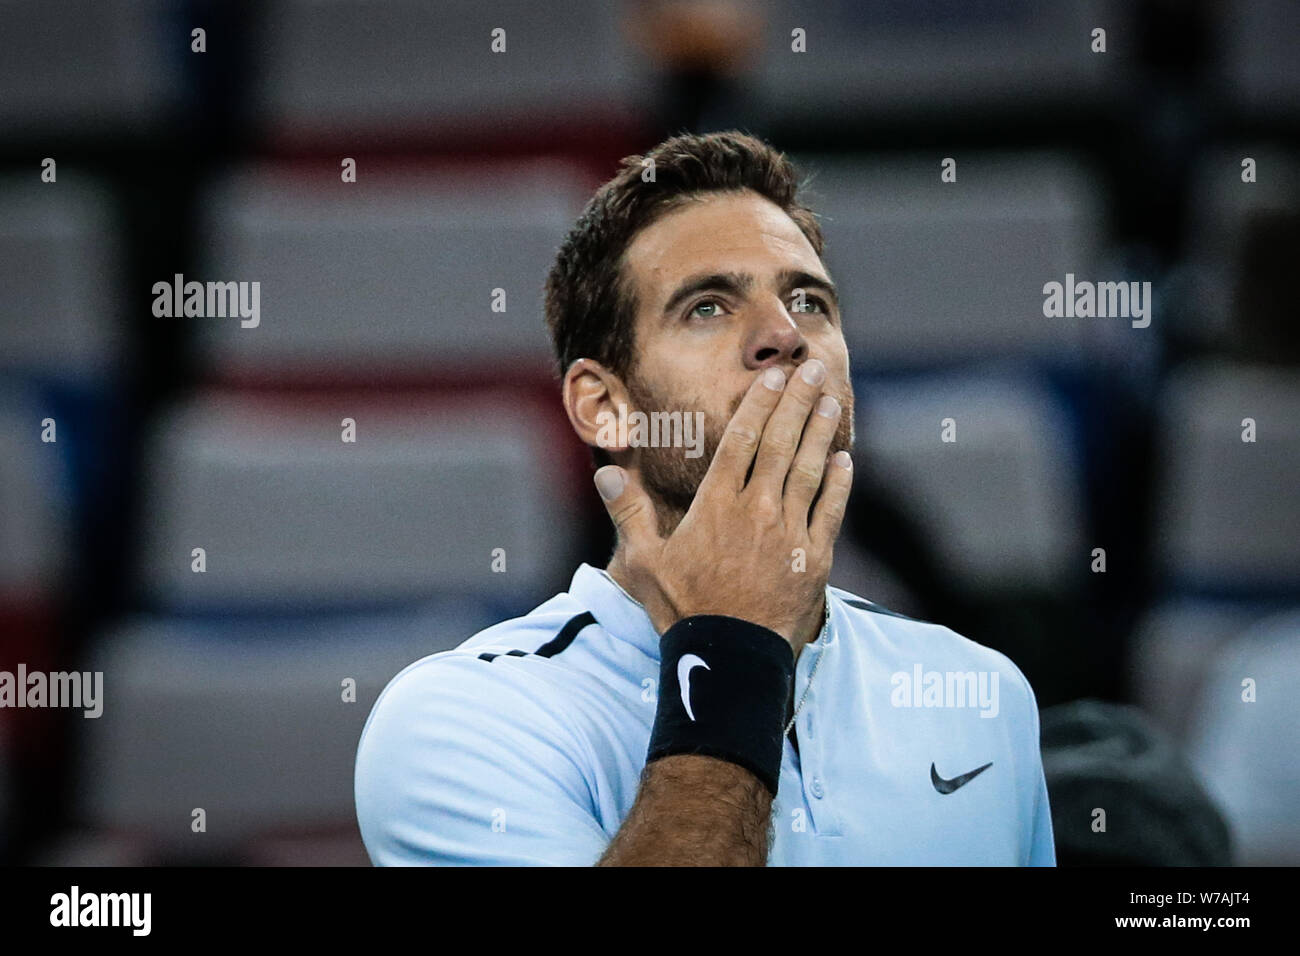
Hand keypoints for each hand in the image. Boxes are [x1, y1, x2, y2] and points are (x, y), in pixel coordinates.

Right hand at [595, 359, 852, 649]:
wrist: (729, 659)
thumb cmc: (683, 611)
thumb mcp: (644, 563)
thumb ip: (628, 513)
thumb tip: (604, 472)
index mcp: (715, 505)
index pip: (741, 440)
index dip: (759, 404)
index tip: (773, 377)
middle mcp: (756, 510)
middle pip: (780, 443)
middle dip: (797, 401)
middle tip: (813, 368)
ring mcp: (789, 533)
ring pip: (809, 470)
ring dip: (820, 432)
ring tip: (829, 400)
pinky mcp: (813, 559)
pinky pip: (830, 512)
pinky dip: (839, 485)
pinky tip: (845, 460)